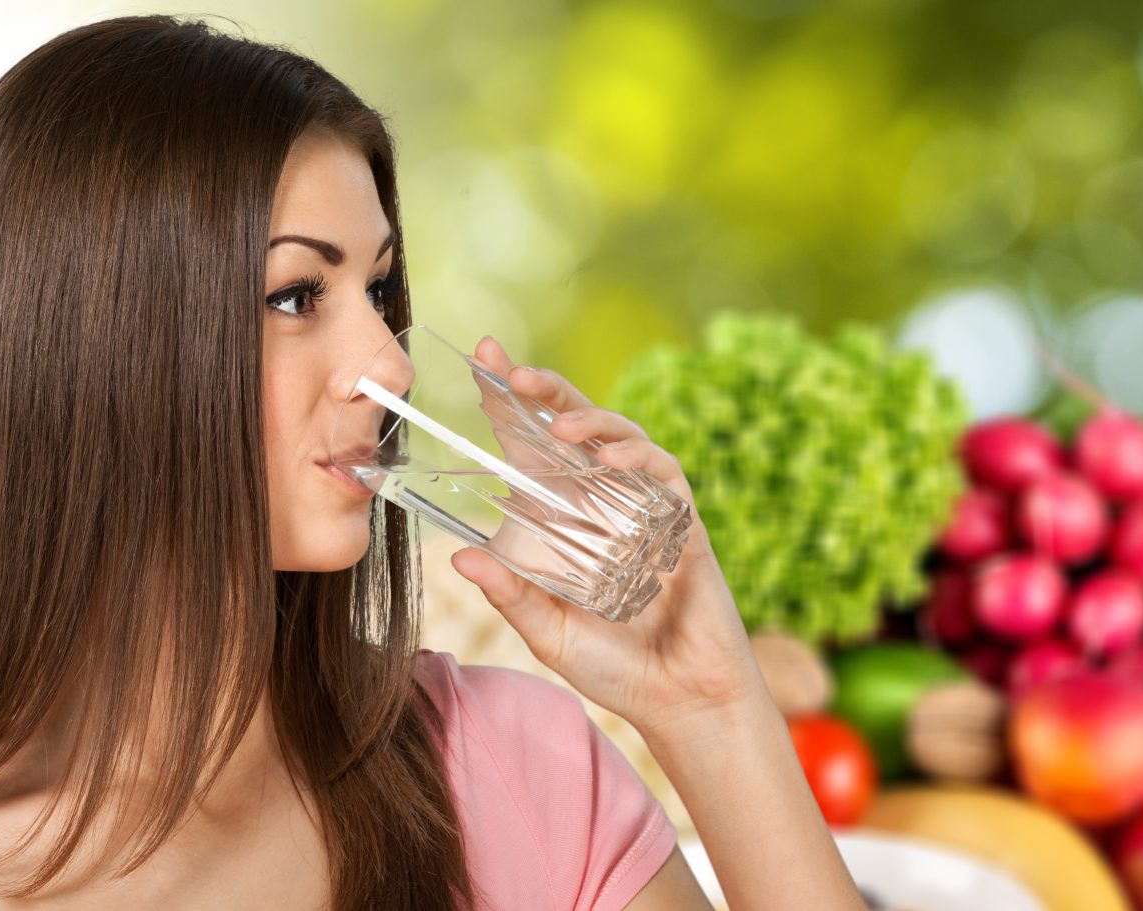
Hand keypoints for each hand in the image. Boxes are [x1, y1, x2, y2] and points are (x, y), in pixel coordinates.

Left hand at [449, 336, 767, 738]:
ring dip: (591, 418)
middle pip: (575, 426)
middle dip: (547, 390)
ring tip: (558, 421)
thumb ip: (511, 595)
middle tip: (514, 369)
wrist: (681, 700)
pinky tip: (614, 458)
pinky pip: (664, 474)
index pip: (533, 446)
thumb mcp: (548, 632)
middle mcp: (604, 502)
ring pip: (621, 437)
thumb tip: (459, 557)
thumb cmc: (615, 667)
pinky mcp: (683, 521)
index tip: (483, 361)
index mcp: (565, 517)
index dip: (511, 404)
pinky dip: (639, 458)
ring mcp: (646, 507)